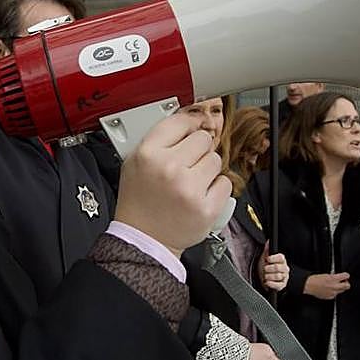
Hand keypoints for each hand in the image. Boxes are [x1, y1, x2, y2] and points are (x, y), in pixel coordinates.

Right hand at [114, 114, 231, 254]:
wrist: (144, 239)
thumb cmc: (139, 202)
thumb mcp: (134, 163)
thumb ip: (159, 140)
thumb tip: (189, 119)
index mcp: (148, 154)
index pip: (180, 122)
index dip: (188, 126)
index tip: (190, 131)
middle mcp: (169, 168)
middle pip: (203, 139)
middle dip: (197, 151)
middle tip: (186, 165)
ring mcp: (189, 189)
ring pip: (215, 160)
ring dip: (207, 169)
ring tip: (191, 183)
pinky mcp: (206, 207)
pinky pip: (225, 183)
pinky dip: (216, 189)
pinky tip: (199, 195)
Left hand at [256, 243, 287, 291]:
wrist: (263, 278)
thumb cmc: (265, 267)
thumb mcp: (264, 258)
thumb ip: (267, 250)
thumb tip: (268, 241)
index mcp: (281, 261)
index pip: (281, 257)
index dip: (273, 258)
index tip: (267, 259)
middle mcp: (284, 268)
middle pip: (278, 267)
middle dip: (269, 268)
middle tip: (265, 269)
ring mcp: (284, 277)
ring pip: (278, 276)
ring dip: (269, 276)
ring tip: (265, 275)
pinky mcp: (282, 285)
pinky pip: (278, 285)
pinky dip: (271, 284)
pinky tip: (267, 282)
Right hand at [303, 272, 349, 299]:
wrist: (309, 286)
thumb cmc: (315, 280)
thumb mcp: (326, 274)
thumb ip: (334, 276)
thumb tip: (339, 277)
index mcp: (334, 279)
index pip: (346, 276)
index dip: (346, 275)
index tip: (345, 275)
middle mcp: (335, 286)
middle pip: (347, 286)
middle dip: (346, 283)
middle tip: (343, 282)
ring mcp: (333, 293)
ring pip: (342, 291)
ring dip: (340, 288)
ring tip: (334, 286)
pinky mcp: (330, 297)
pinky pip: (336, 294)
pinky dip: (334, 292)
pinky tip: (329, 289)